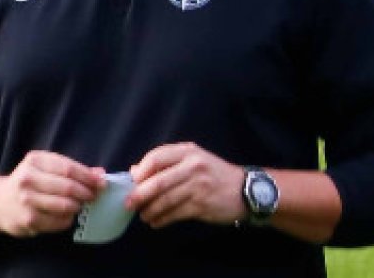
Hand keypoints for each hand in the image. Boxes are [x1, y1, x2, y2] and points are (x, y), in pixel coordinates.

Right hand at [0, 151, 104, 237]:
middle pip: (67, 187)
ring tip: (79, 205)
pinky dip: (68, 219)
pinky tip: (66, 215)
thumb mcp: (45, 167)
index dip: (88, 176)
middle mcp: (28, 179)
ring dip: (77, 206)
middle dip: (86, 192)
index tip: (101, 182)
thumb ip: (72, 169)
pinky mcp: (28, 220)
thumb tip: (100, 174)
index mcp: (35, 160)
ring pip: (65, 205)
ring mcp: (27, 200)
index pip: (68, 168)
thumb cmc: (29, 182)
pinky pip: (59, 221)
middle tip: (93, 196)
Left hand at [126, 142, 245, 228]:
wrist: (245, 190)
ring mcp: (198, 185)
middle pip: (158, 181)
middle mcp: (193, 166)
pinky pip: (175, 213)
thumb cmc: (214, 174)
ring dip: (150, 210)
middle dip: (139, 195)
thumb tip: (135, 171)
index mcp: (188, 151)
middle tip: (129, 204)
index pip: (156, 157)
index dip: (141, 171)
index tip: (132, 183)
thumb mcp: (193, 160)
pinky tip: (156, 222)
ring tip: (144, 216)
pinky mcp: (202, 204)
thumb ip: (166, 163)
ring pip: (165, 200)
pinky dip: (162, 219)